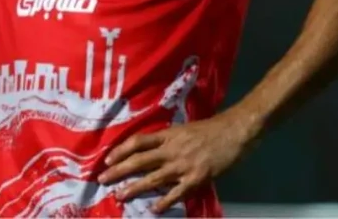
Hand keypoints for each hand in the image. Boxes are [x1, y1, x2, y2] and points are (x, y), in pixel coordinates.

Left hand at [98, 115, 258, 213]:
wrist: (235, 131)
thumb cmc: (211, 128)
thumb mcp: (185, 128)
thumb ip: (169, 139)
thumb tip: (153, 149)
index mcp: (169, 134)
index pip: (138, 142)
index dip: (121, 150)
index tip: (107, 159)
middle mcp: (172, 149)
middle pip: (139, 160)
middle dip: (118, 170)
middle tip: (102, 179)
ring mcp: (183, 165)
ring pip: (153, 178)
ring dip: (134, 188)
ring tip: (119, 196)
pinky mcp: (196, 178)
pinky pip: (176, 193)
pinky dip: (164, 202)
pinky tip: (153, 210)